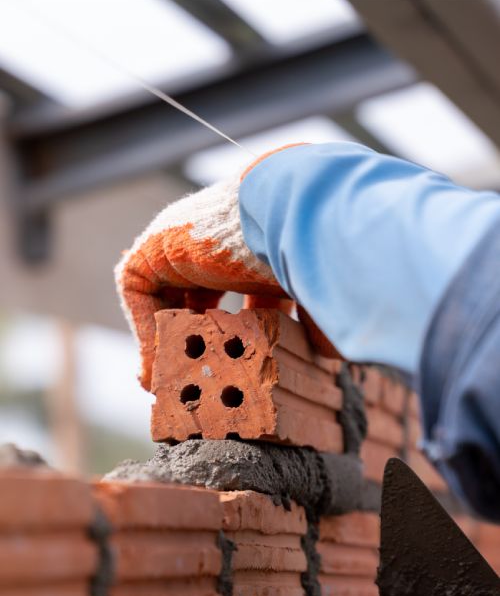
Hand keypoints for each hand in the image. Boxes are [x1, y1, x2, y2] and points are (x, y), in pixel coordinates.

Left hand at [115, 147, 335, 390]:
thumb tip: (337, 353)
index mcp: (250, 253)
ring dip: (164, 339)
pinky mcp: (157, 244)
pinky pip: (138, 289)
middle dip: (191, 339)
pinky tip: (158, 361)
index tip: (226, 365)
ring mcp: (183, 241)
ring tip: (168, 381)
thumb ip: (317, 320)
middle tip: (191, 376)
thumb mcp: (313, 295)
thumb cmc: (311, 251)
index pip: (235, 296)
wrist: (291, 215)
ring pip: (163, 297)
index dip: (228, 333)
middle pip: (194, 300)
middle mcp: (213, 247)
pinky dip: (143, 327)